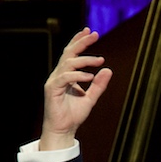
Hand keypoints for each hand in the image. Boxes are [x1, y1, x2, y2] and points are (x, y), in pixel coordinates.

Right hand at [40, 27, 112, 150]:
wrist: (63, 130)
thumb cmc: (74, 114)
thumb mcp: (91, 97)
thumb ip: (99, 84)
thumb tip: (108, 69)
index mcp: (66, 75)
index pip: (71, 53)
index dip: (79, 41)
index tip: (89, 31)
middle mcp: (59, 75)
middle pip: (68, 53)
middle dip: (81, 42)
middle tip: (94, 34)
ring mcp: (54, 81)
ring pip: (68, 63)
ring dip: (84, 60)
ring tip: (99, 60)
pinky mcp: (52, 90)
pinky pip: (64, 78)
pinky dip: (78, 75)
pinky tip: (90, 77)